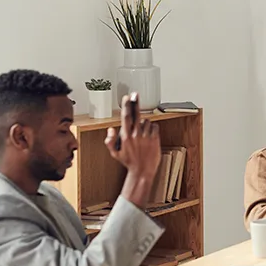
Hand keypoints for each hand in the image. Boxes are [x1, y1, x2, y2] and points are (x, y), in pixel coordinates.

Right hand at [106, 93, 161, 207]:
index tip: (126, 97)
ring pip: (146, 121)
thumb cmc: (129, 162)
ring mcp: (146, 136)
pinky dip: (152, 128)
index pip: (125, 117)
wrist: (143, 171)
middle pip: (136, 114)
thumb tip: (111, 129)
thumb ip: (110, 141)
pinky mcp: (155, 139)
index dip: (126, 106)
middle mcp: (136, 135)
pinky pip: (154, 127)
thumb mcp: (115, 153)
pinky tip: (148, 136)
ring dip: (143, 124)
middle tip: (135, 94)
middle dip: (135, 103)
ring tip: (141, 134)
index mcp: (126, 137)